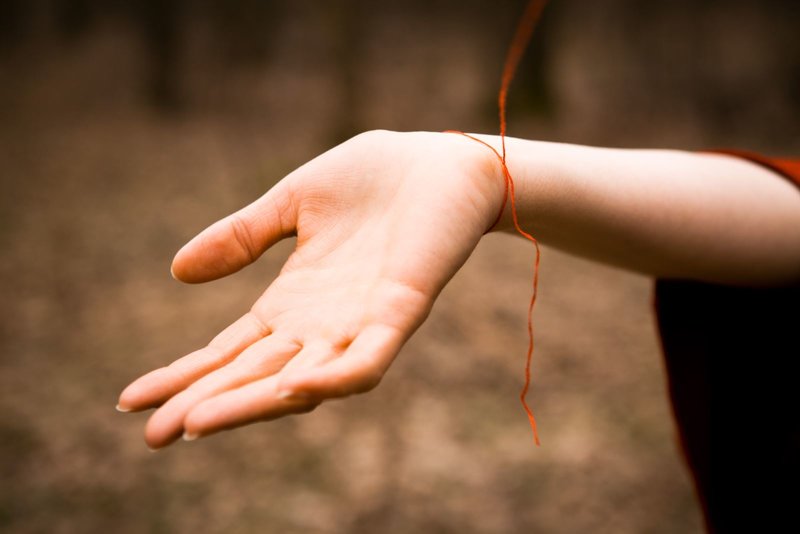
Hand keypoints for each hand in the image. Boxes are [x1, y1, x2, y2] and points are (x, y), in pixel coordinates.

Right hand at [117, 130, 503, 448]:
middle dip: (205, 404)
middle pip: (254, 377)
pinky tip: (292, 386)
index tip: (130, 399)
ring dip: (252, 404)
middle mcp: (322, 324)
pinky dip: (334, 379)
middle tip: (152, 436)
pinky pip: (366, 361)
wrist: (441, 162)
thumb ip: (241, 237)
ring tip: (196, 422)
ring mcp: (359, 322)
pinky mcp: (400, 311)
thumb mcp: (291, 202)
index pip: (231, 350)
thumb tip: (175, 273)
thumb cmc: (374, 180)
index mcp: (294, 300)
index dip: (184, 375)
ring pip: (302, 382)